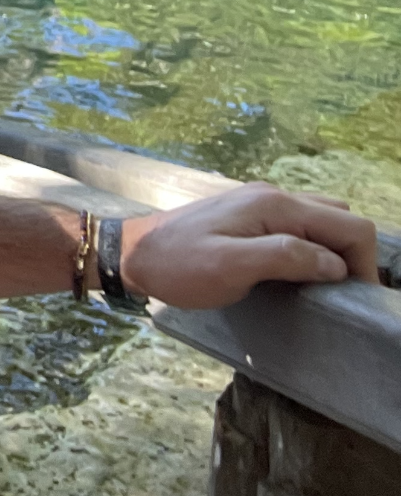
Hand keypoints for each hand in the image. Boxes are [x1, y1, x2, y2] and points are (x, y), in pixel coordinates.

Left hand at [121, 184, 381, 309]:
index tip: (356, 298)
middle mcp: (272, 197)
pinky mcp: (248, 217)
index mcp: (274, 205)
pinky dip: (310, 248)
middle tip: (340, 295)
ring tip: (320, 287)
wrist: (130, 253)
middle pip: (339, 219)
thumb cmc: (177, 265)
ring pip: (320, 221)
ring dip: (331, 251)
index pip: (349, 225)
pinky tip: (297, 273)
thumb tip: (334, 263)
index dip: (365, 263)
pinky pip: (297, 227)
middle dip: (351, 255)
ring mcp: (259, 204)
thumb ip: (284, 258)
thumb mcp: (230, 267)